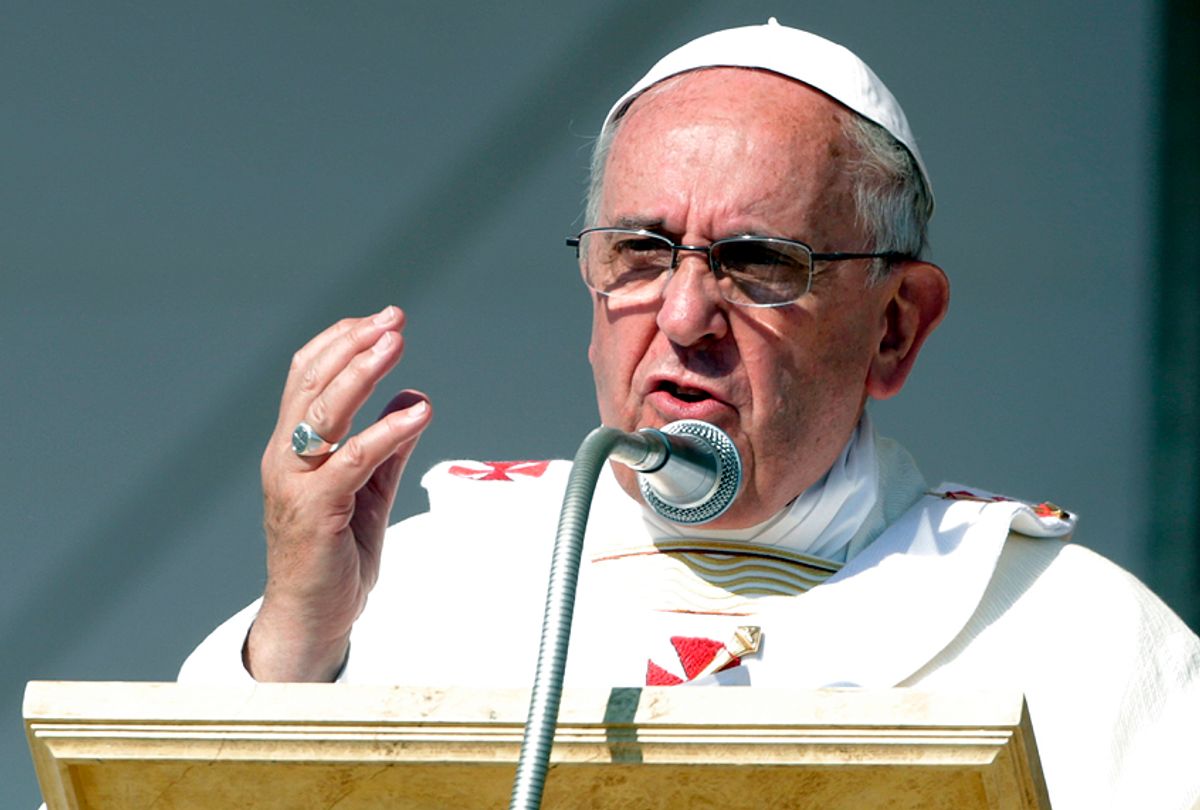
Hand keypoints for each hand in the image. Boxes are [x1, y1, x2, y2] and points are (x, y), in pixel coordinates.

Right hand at [246, 305, 431, 680]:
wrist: (312, 618)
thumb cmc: (335, 556)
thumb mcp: (369, 490)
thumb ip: (387, 446)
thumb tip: (412, 398)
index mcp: (292, 446)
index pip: (307, 376)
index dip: (341, 341)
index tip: (381, 320)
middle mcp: (285, 456)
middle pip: (312, 382)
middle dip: (354, 344)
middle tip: (393, 319)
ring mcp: (294, 482)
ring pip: (323, 412)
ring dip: (361, 372)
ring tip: (395, 344)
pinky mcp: (314, 511)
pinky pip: (351, 461)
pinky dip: (385, 432)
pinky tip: (417, 414)